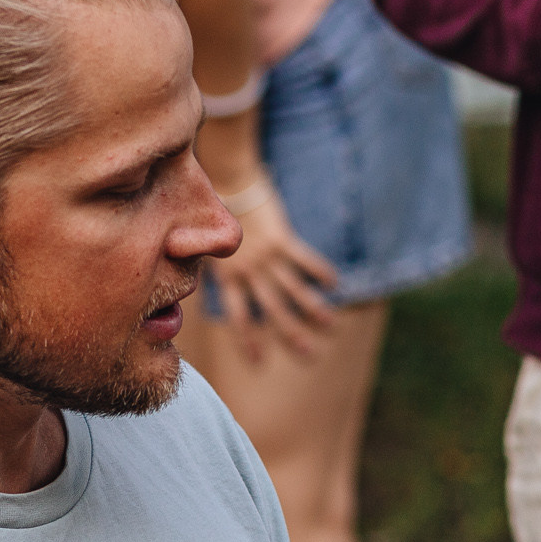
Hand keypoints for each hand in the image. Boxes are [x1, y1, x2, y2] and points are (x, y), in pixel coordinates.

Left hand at [205, 178, 338, 360]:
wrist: (227, 180)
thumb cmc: (211, 211)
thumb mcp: (207, 247)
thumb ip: (215, 270)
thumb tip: (205, 287)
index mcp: (228, 276)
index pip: (239, 316)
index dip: (248, 339)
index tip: (259, 361)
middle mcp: (249, 271)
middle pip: (272, 309)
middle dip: (291, 333)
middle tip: (308, 355)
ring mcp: (267, 256)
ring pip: (293, 289)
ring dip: (313, 308)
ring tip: (329, 325)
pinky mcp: (282, 238)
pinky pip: (305, 259)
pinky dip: (320, 271)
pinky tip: (335, 284)